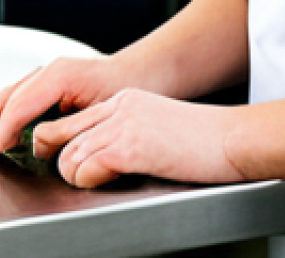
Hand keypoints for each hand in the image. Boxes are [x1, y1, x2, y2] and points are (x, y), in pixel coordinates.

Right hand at [0, 57, 117, 165]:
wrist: (139, 72)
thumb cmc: (127, 89)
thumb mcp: (103, 113)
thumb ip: (70, 129)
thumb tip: (39, 146)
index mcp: (58, 75)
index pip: (17, 106)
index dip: (0, 132)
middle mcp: (46, 72)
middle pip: (2, 98)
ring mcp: (43, 76)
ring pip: (3, 97)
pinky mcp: (44, 84)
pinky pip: (14, 99)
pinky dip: (3, 118)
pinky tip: (2, 137)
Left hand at [34, 89, 246, 187]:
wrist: (234, 137)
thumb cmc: (206, 140)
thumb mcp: (159, 125)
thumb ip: (131, 132)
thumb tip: (108, 156)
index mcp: (124, 102)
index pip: (75, 117)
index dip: (56, 138)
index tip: (51, 153)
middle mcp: (118, 108)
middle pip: (62, 131)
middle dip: (51, 155)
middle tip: (59, 172)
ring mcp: (123, 126)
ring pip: (70, 152)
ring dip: (71, 173)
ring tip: (83, 182)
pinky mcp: (131, 147)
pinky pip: (89, 165)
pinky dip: (86, 178)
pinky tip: (99, 182)